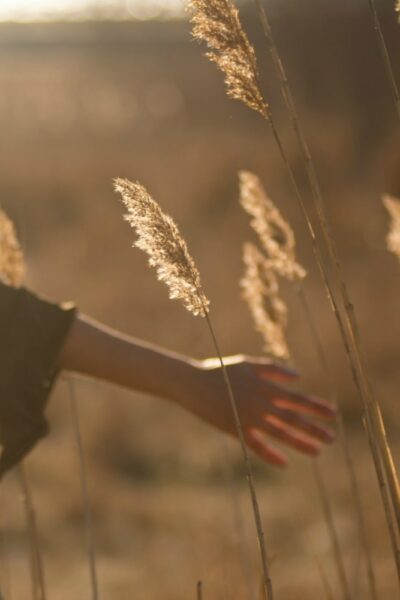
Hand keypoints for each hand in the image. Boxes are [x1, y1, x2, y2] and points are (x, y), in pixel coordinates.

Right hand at [185, 354, 335, 466]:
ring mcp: (248, 418)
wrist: (193, 383)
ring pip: (279, 433)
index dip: (315, 407)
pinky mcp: (236, 430)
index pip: (296, 399)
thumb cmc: (222, 370)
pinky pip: (256, 445)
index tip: (333, 414)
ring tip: (318, 451)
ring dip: (300, 442)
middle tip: (333, 438)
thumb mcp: (248, 364)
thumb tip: (298, 378)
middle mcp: (259, 403)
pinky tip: (285, 463)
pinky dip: (270, 454)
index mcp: (264, 386)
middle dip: (314, 428)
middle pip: (292, 418)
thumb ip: (274, 369)